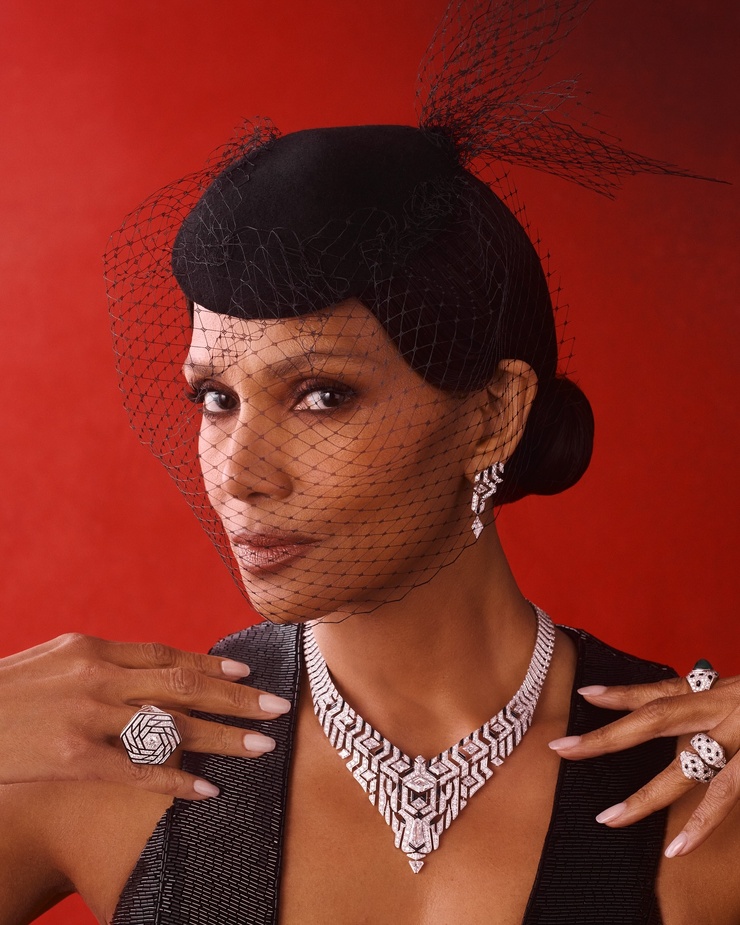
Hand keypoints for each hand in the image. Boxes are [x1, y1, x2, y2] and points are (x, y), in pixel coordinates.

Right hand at [0, 633, 291, 798]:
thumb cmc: (9, 691)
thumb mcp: (57, 660)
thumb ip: (106, 662)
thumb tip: (155, 670)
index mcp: (93, 649)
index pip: (167, 656)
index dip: (211, 666)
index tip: (248, 674)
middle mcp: (96, 677)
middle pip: (181, 685)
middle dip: (234, 697)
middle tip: (278, 706)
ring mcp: (86, 717)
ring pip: (169, 725)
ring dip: (220, 737)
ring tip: (261, 747)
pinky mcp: (72, 757)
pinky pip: (135, 771)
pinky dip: (174, 781)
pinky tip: (206, 790)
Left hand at [548, 669, 739, 856]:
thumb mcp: (737, 693)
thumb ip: (705, 699)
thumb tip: (666, 706)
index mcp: (714, 691)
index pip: (658, 690)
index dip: (620, 693)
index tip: (583, 696)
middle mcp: (721, 707)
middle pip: (653, 719)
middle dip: (606, 736)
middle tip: (562, 750)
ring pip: (683, 767)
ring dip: (644, 796)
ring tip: (608, 819)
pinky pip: (726, 796)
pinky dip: (701, 824)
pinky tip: (677, 849)